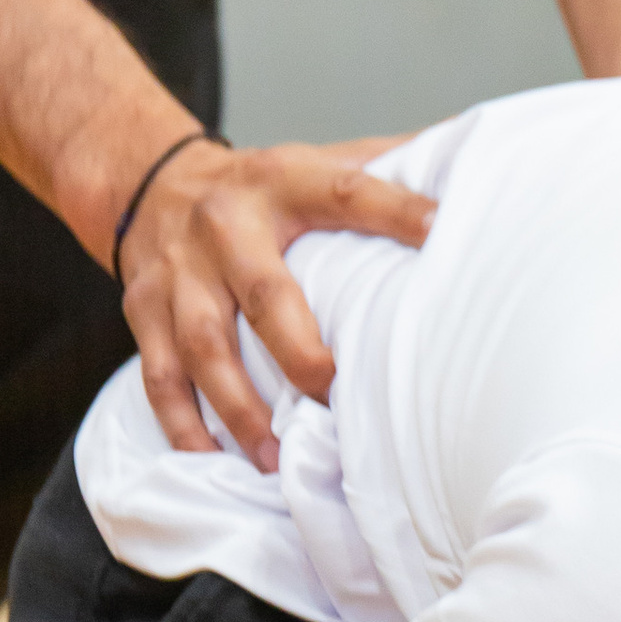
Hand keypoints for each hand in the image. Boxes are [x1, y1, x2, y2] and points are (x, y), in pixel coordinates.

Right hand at [119, 135, 434, 470]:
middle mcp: (225, 226)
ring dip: (240, 408)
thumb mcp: (315, 161)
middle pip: (264, 294)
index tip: (440, 233)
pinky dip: (184, 426)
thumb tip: (478, 162)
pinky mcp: (142, 311)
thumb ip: (385, 167)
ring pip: (203, 347)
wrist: (145, 178)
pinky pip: (158, 377)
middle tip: (333, 393)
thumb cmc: (259, 187)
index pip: (344, 192)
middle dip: (299, 352)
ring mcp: (179, 273)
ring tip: (276, 457)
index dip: (393, 209)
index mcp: (282, 182)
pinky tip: (214, 461)